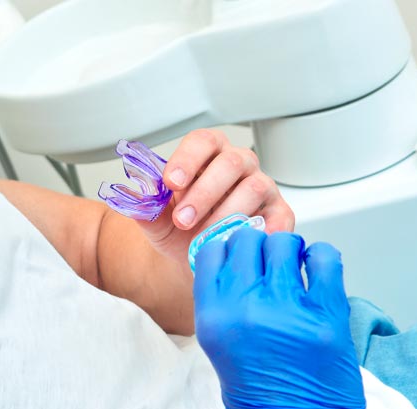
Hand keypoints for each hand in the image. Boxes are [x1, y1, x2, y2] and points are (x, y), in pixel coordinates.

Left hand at [135, 130, 295, 265]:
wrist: (197, 258)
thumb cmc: (180, 230)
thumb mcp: (157, 220)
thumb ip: (147, 207)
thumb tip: (136, 198)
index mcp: (208, 154)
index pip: (202, 141)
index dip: (187, 159)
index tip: (170, 182)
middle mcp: (239, 164)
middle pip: (230, 163)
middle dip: (204, 192)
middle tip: (183, 219)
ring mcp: (262, 187)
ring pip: (254, 187)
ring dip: (226, 213)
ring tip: (205, 237)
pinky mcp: (278, 213)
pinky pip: (280, 216)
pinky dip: (265, 228)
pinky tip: (244, 240)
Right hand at [194, 229, 362, 408]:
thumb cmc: (260, 397)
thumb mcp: (221, 348)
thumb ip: (224, 303)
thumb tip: (238, 263)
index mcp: (214, 316)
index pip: (213, 250)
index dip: (229, 248)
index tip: (241, 255)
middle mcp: (246, 307)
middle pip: (248, 240)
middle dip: (260, 248)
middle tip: (271, 264)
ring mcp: (287, 308)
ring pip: (285, 243)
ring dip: (291, 252)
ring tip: (296, 271)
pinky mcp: (327, 313)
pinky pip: (325, 258)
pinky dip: (322, 258)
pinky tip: (318, 274)